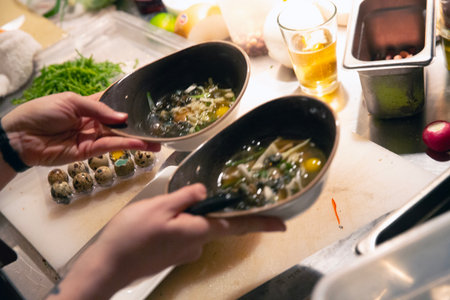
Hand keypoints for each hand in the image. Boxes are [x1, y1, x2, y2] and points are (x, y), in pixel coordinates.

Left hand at [1, 92, 159, 166]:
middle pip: (120, 124)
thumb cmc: (41, 112)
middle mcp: (93, 122)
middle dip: (139, 127)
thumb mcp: (71, 101)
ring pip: (119, 138)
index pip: (113, 104)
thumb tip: (123, 117)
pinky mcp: (88, 152)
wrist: (20, 136)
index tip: (148, 106)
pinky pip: (109, 147)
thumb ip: (98, 109)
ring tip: (157, 142)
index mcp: (88, 106)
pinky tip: (139, 144)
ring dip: (138, 140)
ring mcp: (92, 137)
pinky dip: (124, 146)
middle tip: (159, 130)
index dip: (129, 105)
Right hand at [50, 184, 285, 299]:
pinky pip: (182, 234)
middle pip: (210, 221)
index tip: (283, 225)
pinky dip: (174, 226)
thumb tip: (206, 191)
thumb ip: (187, 196)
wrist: (108, 266)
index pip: (237, 226)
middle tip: (173, 202)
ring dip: (182, 216)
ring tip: (154, 213)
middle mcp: (197, 245)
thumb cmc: (133, 234)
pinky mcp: (173, 256)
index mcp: (199, 231)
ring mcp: (184, 253)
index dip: (262, 224)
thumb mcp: (159, 206)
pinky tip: (152, 224)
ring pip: (193, 226)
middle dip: (198, 209)